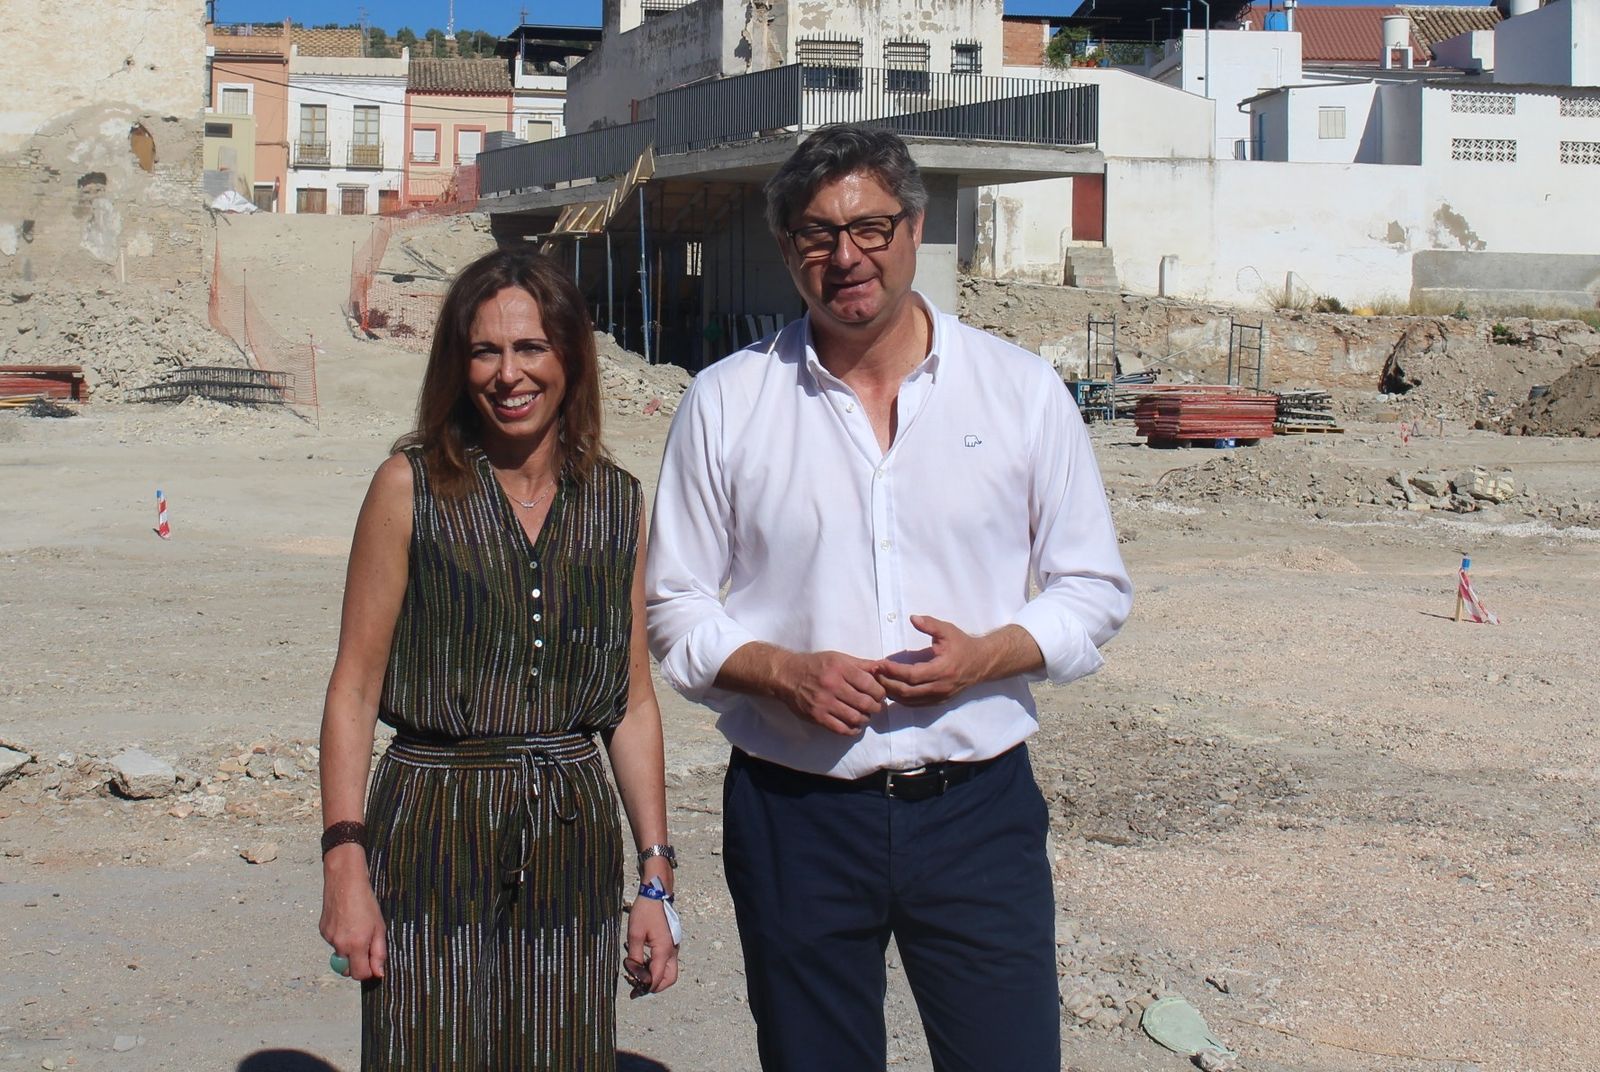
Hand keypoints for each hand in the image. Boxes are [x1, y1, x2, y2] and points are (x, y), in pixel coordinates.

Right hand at [319, 848, 386, 980]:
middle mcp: (340, 945)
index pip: (359, 974)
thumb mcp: (379, 927)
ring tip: (356, 926)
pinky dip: (340, 937)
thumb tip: (378, 973)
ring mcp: (329, 938)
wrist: (345, 881)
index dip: (368, 972)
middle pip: (347, 968)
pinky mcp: (322, 931)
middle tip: (367, 946)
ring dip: (349, 948)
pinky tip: (346, 921)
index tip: (373, 964)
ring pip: (340, 954)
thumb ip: (379, 952)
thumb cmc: (365, 902)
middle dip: (357, 963)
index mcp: (356, 944)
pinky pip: (333, 942)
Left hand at [625, 895, 679, 996]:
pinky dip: (657, 968)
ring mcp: (673, 947)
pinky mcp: (670, 943)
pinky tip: (644, 963)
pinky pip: (667, 962)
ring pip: (670, 971)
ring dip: (656, 977)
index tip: (634, 993)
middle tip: (640, 988)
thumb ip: (635, 957)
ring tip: (639, 974)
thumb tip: (634, 973)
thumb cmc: (645, 912)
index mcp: (664, 950)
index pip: (657, 978)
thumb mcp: (635, 935)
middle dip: (656, 987)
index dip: (646, 988)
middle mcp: (672, 951)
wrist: (656, 895)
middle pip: (669, 979)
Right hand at [779, 650, 885, 735]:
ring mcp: (824, 702)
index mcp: (840, 668)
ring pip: (855, 717)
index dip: (879, 692)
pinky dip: (852, 730)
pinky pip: (840, 729)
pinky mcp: (817, 716)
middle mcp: (832, 685)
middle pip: (864, 703)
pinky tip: (855, 726)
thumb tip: (882, 668)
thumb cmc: (816, 665)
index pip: (869, 684)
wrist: (788, 676)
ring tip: (865, 716)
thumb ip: (861, 664)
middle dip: (875, 707)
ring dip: (865, 719)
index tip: (880, 694)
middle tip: (875, 707)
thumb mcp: (838, 658)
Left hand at [874, 616, 995, 706]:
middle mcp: (941, 687)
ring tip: (879, 681)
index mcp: (942, 669)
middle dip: (887, 683)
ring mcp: (940, 697)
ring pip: (910, 701)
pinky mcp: (939, 702)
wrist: (982, 663)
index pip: (912, 675)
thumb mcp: (947, 631)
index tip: (879, 664)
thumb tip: (912, 618)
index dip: (893, 671)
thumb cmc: (962, 645)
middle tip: (874, 673)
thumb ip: (930, 624)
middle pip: (907, 691)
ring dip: (892, 692)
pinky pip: (916, 704)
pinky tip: (891, 689)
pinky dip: (901, 699)